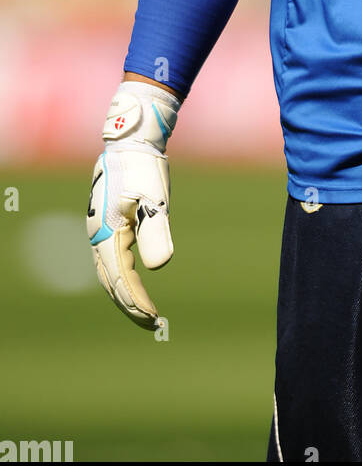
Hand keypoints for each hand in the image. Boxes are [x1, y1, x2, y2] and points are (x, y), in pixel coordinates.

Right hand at [87, 82, 178, 328]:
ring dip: (125, 293)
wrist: (131, 141)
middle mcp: (98, 236)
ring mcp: (100, 230)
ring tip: (144, 311)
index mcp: (107, 233)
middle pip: (111, 282)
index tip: (155, 318)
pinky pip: (111, 259)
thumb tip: (158, 267)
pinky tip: (135, 282)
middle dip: (130, 304)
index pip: (121, 279)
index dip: (137, 301)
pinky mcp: (107, 223)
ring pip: (109, 273)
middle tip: (152, 323)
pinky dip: (122, 276)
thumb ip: (155, 232)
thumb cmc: (144, 168)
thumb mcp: (154, 198)